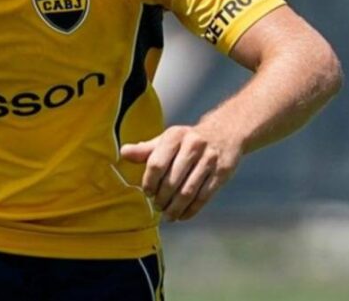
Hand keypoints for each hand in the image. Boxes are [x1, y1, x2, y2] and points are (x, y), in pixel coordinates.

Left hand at [119, 124, 241, 221]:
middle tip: (157, 207)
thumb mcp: (167, 140)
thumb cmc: (187, 140)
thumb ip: (146, 150)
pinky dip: (192, 210)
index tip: (147, 192)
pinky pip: (204, 196)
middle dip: (162, 198)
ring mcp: (209, 159)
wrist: (224, 132)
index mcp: (175, 136)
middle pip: (172, 180)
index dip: (149, 182)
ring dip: (176, 208)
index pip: (156, 163)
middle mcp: (193, 145)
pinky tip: (182, 216)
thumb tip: (124, 153)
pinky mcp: (222, 172)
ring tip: (167, 216)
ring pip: (188, 191)